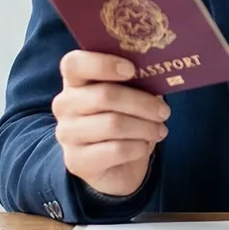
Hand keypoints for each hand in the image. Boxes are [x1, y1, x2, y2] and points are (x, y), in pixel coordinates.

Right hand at [52, 50, 168, 196]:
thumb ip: (137, 80)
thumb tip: (158, 71)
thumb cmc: (126, 119)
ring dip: (145, 127)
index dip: (103, 64)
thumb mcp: (131, 95)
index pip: (74, 64)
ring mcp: (67, 134)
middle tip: (164, 111)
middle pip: (104, 95)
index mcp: (75, 80)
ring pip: (113, 124)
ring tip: (160, 130)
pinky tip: (144, 146)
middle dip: (142, 103)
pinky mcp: (76, 161)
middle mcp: (64, 105)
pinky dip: (138, 147)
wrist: (117, 166)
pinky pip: (116, 150)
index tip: (131, 69)